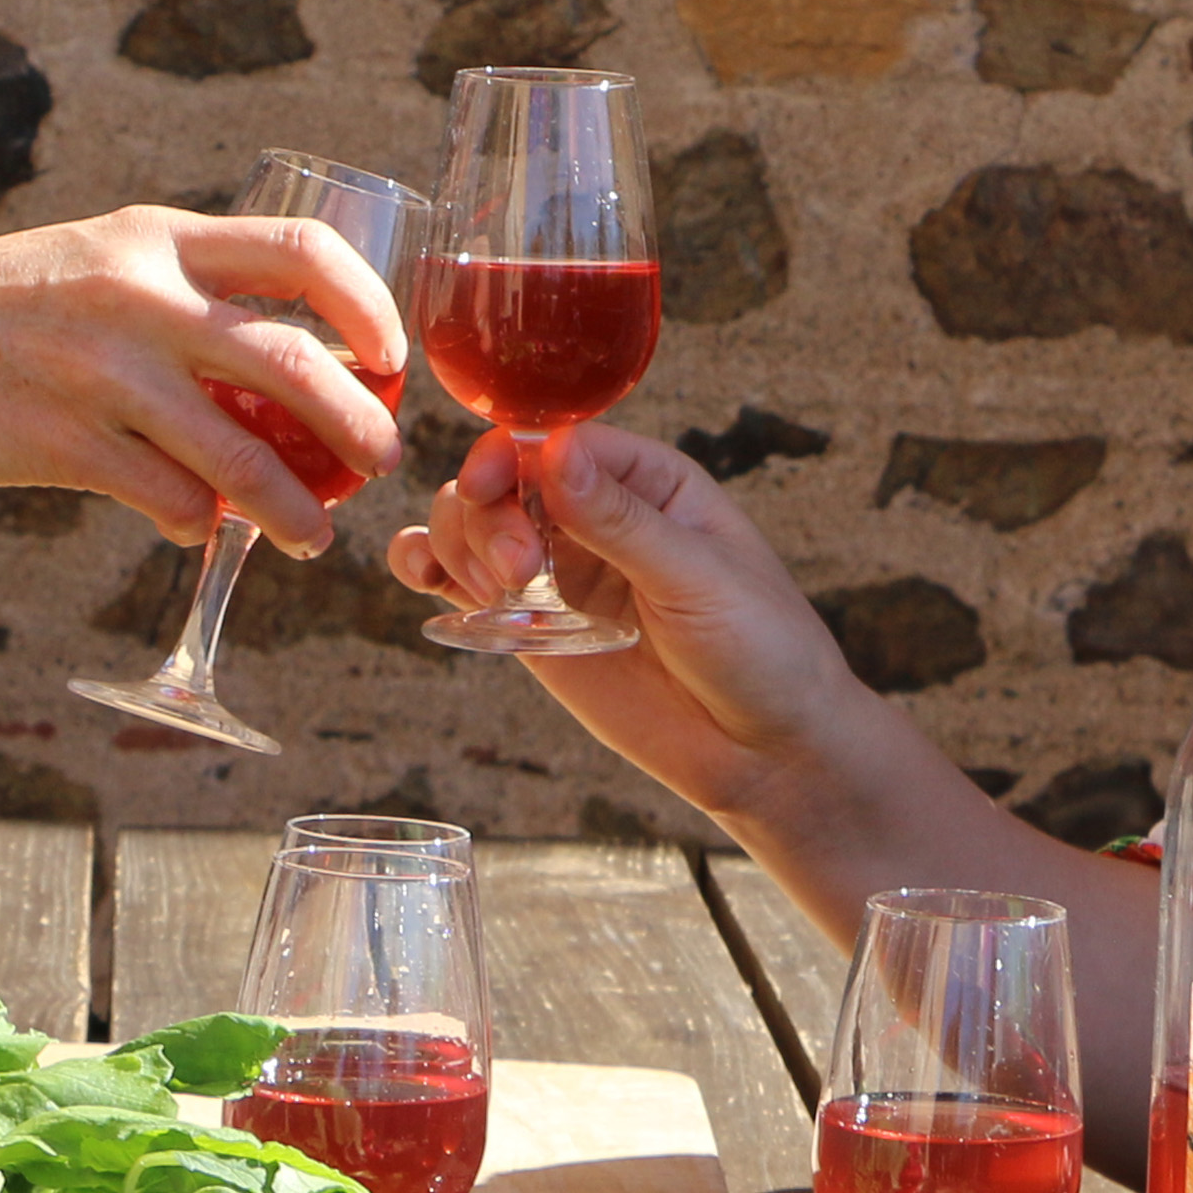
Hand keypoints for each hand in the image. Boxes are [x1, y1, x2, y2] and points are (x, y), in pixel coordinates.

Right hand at [0, 206, 405, 553]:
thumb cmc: (2, 305)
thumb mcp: (99, 259)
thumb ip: (183, 290)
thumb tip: (281, 359)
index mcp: (157, 240)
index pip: (301, 253)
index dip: (367, 304)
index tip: (390, 352)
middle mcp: (141, 299)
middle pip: (294, 365)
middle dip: (357, 425)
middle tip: (381, 459)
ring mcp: (104, 376)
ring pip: (240, 457)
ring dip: (294, 507)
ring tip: (315, 536)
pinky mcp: (66, 446)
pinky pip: (165, 500)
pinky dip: (196, 523)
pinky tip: (200, 532)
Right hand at [382, 426, 872, 824]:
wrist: (766, 751)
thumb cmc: (762, 650)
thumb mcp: (698, 578)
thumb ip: (621, 520)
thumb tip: (555, 450)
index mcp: (647, 482)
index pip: (555, 441)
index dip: (509, 458)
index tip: (492, 491)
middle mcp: (594, 516)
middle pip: (500, 479)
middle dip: (487, 516)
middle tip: (515, 576)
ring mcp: (558, 572)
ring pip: (469, 523)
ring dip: (458, 544)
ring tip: (499, 593)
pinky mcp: (532, 628)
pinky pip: (460, 584)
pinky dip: (429, 572)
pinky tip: (426, 581)